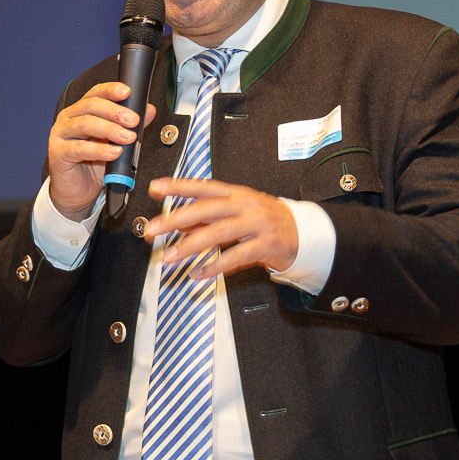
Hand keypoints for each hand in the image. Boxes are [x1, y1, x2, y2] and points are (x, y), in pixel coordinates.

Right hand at [47, 82, 157, 219]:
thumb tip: (149, 111)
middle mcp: (68, 119)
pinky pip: (80, 148)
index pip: (95, 94)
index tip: (127, 92)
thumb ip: (130, 126)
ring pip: (84, 124)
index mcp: (81, 111)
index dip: (110, 90)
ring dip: (109, 129)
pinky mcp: (58, 154)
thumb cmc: (93, 165)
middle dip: (115, 111)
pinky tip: (114, 152)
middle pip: (90, 106)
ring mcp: (60, 135)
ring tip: (128, 137)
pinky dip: (100, 150)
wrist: (78, 192)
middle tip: (133, 120)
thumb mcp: (116, 143)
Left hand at [143, 177, 298, 277]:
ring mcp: (257, 224)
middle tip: (153, 229)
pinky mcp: (266, 245)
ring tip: (171, 256)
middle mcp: (245, 205)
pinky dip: (215, 266)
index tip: (155, 188)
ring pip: (218, 233)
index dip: (178, 186)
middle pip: (206, 209)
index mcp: (236, 193)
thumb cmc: (267, 222)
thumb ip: (208, 217)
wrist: (305, 234)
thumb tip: (178, 220)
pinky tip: (198, 273)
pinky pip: (236, 256)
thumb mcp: (238, 213)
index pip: (203, 186)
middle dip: (176, 219)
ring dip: (191, 245)